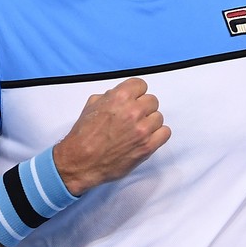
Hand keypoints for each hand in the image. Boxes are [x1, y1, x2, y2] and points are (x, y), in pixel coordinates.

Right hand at [53, 77, 170, 195]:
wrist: (80, 161)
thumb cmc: (84, 135)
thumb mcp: (92, 105)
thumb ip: (110, 96)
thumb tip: (121, 95)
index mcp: (120, 97)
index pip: (141, 85)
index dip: (136, 93)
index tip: (133, 100)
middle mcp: (133, 111)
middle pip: (152, 100)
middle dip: (143, 108)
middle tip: (134, 117)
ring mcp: (142, 129)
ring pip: (158, 117)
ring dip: (150, 122)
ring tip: (137, 130)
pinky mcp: (148, 146)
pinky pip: (165, 132)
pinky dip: (158, 135)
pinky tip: (147, 138)